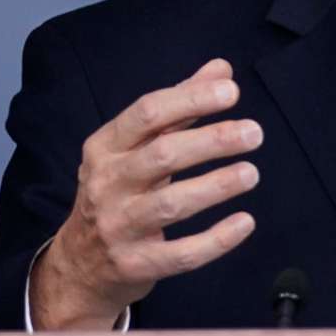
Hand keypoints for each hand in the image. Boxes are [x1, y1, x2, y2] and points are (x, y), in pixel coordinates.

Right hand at [29, 59, 260, 329]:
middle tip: (253, 133)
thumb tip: (222, 71)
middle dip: (211, 141)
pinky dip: (216, 239)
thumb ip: (180, 109)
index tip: (231, 92)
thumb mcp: (136, 148)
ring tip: (251, 173)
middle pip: (161, 155)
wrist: (81, 264)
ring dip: (216, 186)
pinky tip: (245, 222)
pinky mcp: (135, 264)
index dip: (190, 99)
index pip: (147, 114)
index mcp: (104, 148)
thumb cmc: (118, 193)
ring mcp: (118, 227)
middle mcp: (106, 184)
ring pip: (170, 204)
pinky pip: (182, 254)